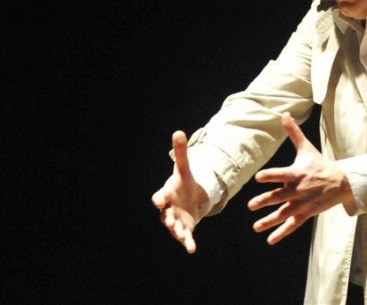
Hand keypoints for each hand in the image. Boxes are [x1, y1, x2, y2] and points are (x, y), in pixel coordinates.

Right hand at [151, 130, 209, 253]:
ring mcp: (176, 221)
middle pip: (165, 215)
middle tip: (170, 220)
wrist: (191, 198)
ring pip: (174, 228)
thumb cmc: (184, 184)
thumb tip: (178, 132)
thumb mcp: (185, 169)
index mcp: (167, 195)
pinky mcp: (185, 229)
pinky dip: (188, 243)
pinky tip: (192, 249)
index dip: (159, 199)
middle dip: (167, 218)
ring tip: (183, 236)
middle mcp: (169, 210)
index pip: (159, 197)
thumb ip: (181, 154)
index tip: (160, 202)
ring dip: (178, 232)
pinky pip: (185, 237)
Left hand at [248, 113, 352, 244]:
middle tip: (251, 205)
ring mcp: (303, 203)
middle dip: (265, 201)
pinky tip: (270, 239)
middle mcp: (299, 189)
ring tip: (256, 226)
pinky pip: (293, 224)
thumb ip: (293, 133)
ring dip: (270, 221)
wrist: (342, 182)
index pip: (282, 174)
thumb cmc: (320, 164)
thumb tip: (284, 114)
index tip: (258, 177)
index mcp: (298, 173)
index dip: (271, 176)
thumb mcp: (307, 149)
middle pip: (280, 196)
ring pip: (284, 213)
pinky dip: (282, 232)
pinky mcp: (306, 213)